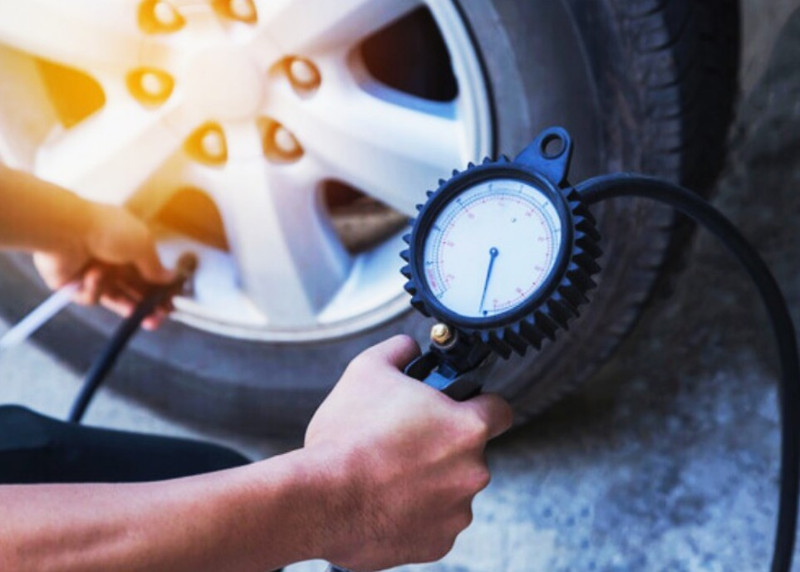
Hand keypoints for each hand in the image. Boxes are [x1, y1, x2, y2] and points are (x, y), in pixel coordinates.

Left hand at [33, 203, 173, 328]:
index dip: (160, 290)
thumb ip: (156, 266)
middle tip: (156, 320)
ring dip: (126, 305)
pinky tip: (93, 276)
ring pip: (115, 297)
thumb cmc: (107, 230)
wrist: (65, 231)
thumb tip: (171, 277)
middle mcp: (112, 260)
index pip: (149, 273)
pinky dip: (95, 288)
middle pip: (134, 289)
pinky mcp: (74, 286)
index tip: (170, 305)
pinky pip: (92, 296)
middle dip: (146, 305)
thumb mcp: (142, 245)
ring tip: (136, 314)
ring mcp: (93, 273)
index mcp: (130, 246)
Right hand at [305, 335, 512, 570]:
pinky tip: (386, 501)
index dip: (480, 403)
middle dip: (443, 445)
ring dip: (430, 481)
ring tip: (388, 473)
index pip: (500, 410)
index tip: (463, 406)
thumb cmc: (345, 437)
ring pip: (452, 488)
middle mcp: (472, 472)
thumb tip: (407, 347)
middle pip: (469, 452)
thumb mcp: (366, 370)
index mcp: (466, 428)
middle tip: (405, 440)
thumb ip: (398, 350)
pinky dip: (417, 514)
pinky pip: (435, 522)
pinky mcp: (437, 544)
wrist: (318, 500)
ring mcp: (456, 512)